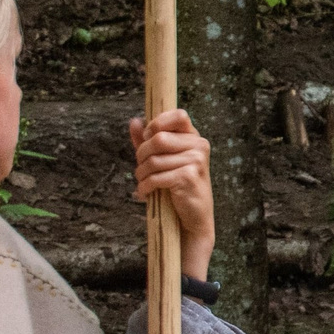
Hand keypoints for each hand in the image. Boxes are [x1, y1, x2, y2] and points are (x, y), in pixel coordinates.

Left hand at [128, 109, 214, 280]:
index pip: (178, 115)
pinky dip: (145, 186)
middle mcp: (199, 146)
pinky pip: (155, 176)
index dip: (158, 123)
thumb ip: (148, 141)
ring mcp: (196, 161)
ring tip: (144, 183)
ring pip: (153, 159)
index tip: (149, 138)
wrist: (193, 219)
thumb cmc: (178, 188)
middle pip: (158, 138)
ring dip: (141, 174)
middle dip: (142, 155)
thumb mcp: (163, 161)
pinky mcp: (188, 177)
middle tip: (142, 168)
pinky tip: (147, 193)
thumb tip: (134, 121)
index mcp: (195, 138)